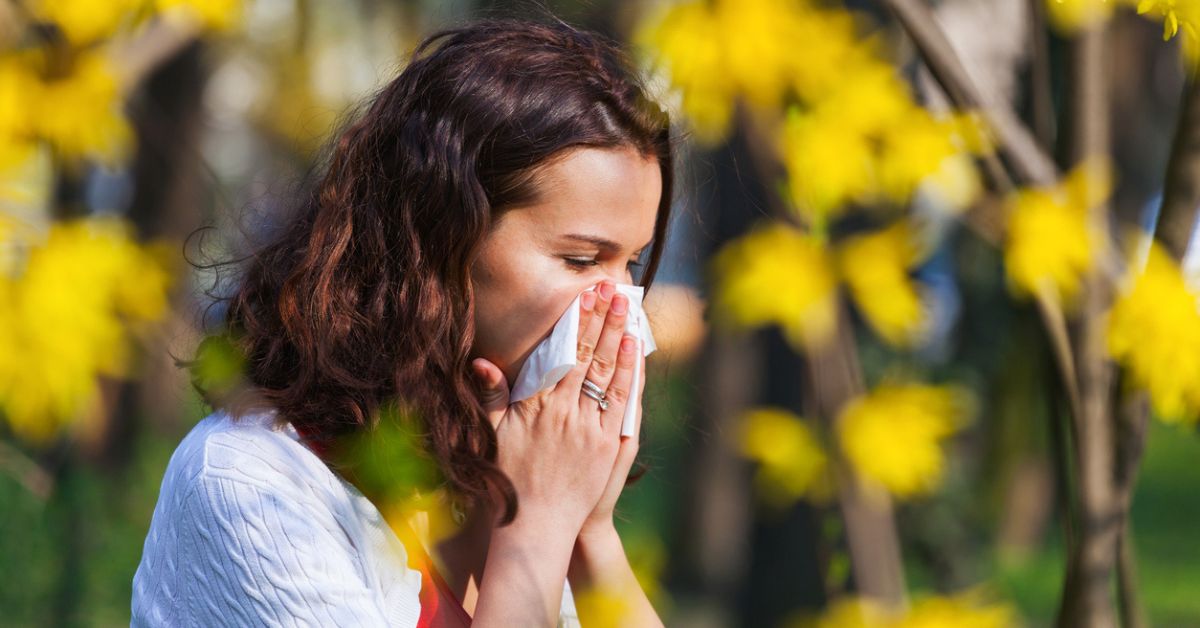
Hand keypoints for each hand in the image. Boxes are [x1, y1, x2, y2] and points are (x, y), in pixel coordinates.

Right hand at [470, 279, 639, 535]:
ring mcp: (590, 429)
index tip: (583, 296)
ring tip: (626, 308)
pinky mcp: (608, 445)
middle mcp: (565, 413)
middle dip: (601, 319)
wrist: (537, 526)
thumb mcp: (493, 436)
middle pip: (587, 355)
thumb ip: (491, 397)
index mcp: (536, 407)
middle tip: (612, 289)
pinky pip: (622, 401)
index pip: (561, 354)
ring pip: (607, 373)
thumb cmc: (510, 480)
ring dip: (618, 337)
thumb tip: (482, 363)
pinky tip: (633, 349)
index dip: (575, 322)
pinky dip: (628, 373)